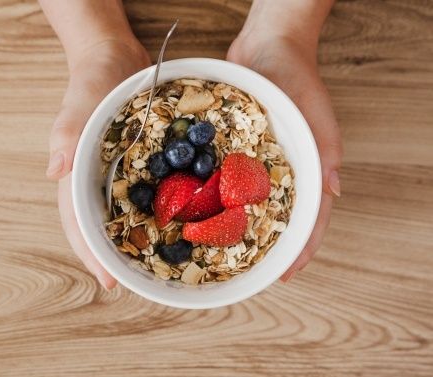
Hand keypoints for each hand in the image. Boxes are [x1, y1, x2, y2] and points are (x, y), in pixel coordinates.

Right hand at [46, 40, 150, 288]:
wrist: (115, 60)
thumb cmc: (91, 80)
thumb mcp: (78, 101)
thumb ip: (65, 134)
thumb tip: (54, 173)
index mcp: (78, 174)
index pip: (79, 222)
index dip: (92, 254)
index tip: (109, 282)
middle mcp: (99, 181)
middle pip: (103, 228)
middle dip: (117, 258)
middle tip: (137, 287)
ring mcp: (122, 174)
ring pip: (126, 216)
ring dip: (138, 241)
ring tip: (157, 268)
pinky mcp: (142, 164)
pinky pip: (151, 192)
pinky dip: (159, 212)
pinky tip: (178, 225)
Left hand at [227, 35, 341, 281]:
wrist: (265, 48)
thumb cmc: (297, 79)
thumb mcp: (317, 115)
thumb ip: (326, 153)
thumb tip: (333, 192)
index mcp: (307, 168)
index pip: (310, 218)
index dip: (300, 248)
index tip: (286, 275)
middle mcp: (281, 171)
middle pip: (277, 217)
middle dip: (266, 246)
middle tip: (251, 272)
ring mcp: (256, 162)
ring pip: (250, 203)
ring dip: (240, 227)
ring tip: (223, 252)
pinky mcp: (234, 150)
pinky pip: (226, 179)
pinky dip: (218, 198)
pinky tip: (203, 213)